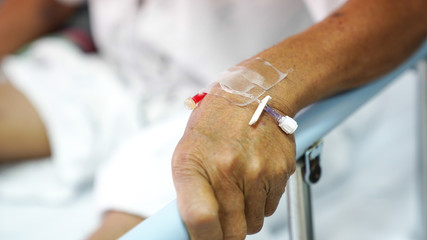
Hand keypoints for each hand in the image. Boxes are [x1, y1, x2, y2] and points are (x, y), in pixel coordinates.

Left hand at [172, 94, 295, 239]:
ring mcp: (257, 171)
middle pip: (233, 232)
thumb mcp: (187, 153)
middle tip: (224, 221)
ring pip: (255, 223)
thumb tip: (198, 230)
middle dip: (228, 234)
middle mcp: (227, 169)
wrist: (251, 96)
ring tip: (240, 188)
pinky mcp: (280, 171)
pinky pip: (271, 207)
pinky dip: (262, 201)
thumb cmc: (214, 125)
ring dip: (246, 216)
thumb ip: (190, 193)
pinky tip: (255, 178)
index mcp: (195, 164)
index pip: (200, 220)